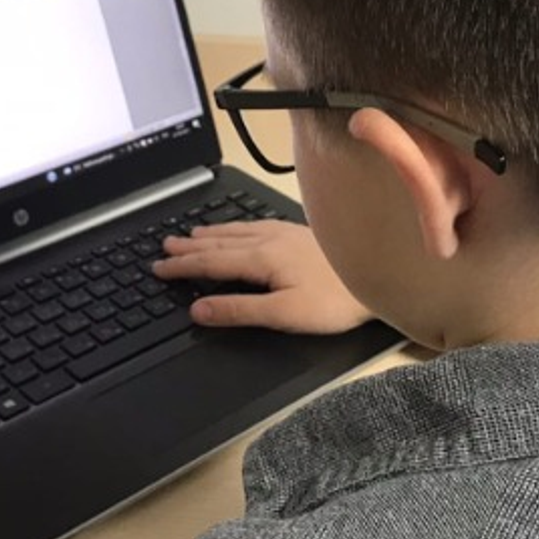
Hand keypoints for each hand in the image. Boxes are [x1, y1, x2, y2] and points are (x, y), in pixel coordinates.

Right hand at [153, 220, 372, 334]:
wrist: (379, 275)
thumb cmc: (336, 300)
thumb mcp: (284, 313)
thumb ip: (239, 310)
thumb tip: (199, 309)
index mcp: (261, 258)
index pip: (210, 261)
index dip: (182, 267)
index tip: (158, 269)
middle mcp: (270, 239)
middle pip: (219, 242)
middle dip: (189, 247)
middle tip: (164, 248)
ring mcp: (285, 233)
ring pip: (237, 230)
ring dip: (210, 234)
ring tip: (191, 235)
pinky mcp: (300, 233)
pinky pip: (255, 225)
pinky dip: (235, 228)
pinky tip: (239, 229)